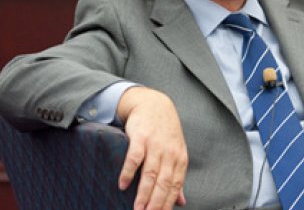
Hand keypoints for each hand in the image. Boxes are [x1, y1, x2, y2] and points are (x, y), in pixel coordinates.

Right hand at [117, 86, 187, 208]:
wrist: (154, 104)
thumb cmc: (164, 132)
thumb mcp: (175, 153)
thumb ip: (176, 177)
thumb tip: (181, 201)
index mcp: (179, 159)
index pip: (175, 186)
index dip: (168, 204)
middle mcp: (169, 153)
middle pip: (163, 183)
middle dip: (156, 203)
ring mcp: (155, 144)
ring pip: (150, 174)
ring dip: (143, 193)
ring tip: (137, 209)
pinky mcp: (140, 137)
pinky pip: (134, 157)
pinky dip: (129, 172)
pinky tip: (123, 185)